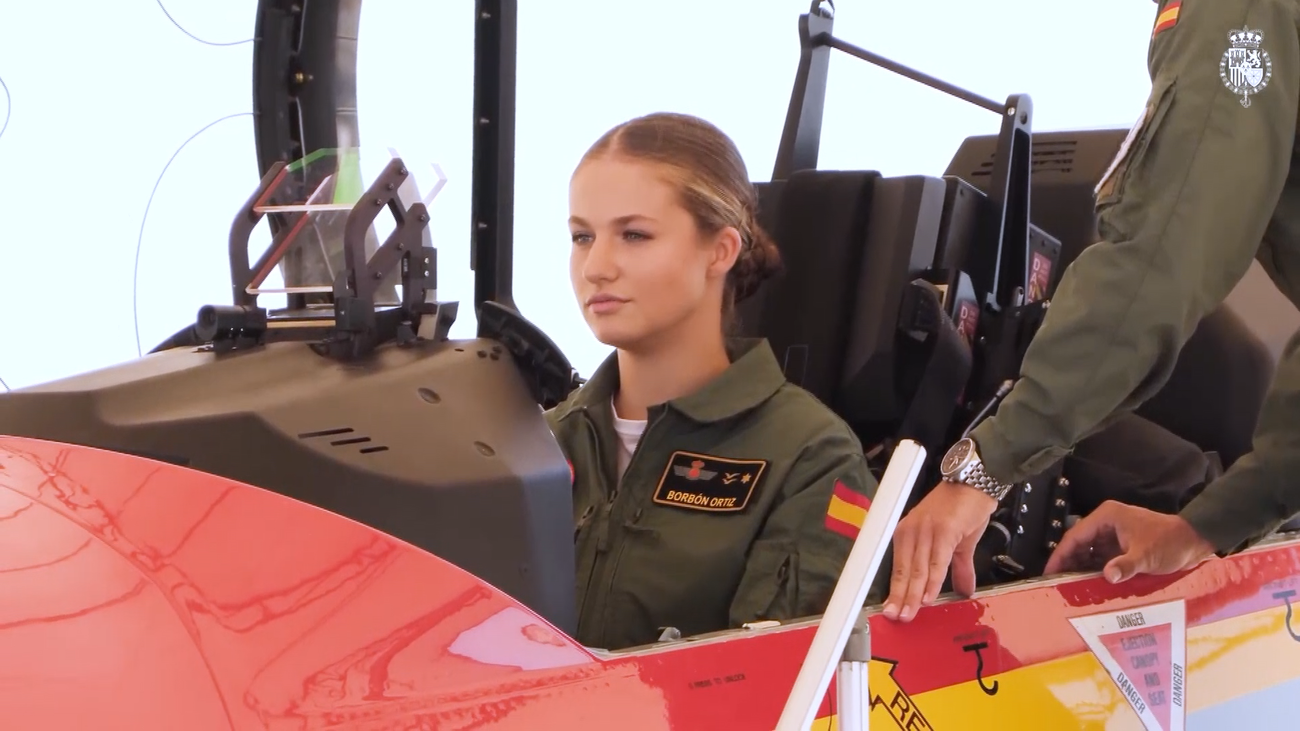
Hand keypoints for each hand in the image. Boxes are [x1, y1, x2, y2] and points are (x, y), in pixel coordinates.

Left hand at [882, 481, 996, 621]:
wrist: (976, 483)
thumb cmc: (962, 508)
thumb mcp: (957, 543)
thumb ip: (958, 569)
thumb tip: (964, 591)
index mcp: (907, 533)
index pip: (897, 567)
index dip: (895, 590)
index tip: (891, 610)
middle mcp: (912, 531)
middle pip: (903, 571)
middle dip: (900, 598)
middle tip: (897, 618)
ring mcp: (926, 531)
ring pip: (917, 569)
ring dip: (913, 595)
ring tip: (909, 614)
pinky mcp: (943, 530)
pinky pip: (936, 561)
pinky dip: (932, 581)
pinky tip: (928, 597)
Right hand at [1044, 500, 1215, 581]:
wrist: (1195, 541)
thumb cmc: (1169, 542)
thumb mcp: (1146, 555)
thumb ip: (1125, 565)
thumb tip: (1107, 575)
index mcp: (1106, 517)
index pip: (1075, 536)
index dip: (1060, 555)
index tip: (1049, 572)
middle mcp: (1106, 524)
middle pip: (1079, 544)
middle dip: (1067, 563)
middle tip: (1056, 584)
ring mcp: (1113, 535)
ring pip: (1089, 552)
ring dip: (1080, 568)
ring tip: (1068, 587)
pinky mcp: (1121, 546)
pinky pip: (1101, 558)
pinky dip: (1094, 570)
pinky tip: (1088, 585)